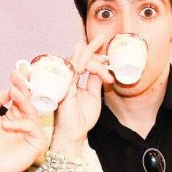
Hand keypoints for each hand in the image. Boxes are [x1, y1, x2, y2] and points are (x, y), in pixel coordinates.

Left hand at [0, 82, 48, 171]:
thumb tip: (4, 89)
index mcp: (15, 115)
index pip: (19, 97)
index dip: (19, 84)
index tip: (16, 72)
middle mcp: (25, 121)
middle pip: (28, 100)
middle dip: (23, 86)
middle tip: (18, 75)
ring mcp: (32, 131)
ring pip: (31, 110)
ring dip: (22, 99)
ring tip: (13, 91)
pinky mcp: (38, 141)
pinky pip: (32, 126)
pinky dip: (19, 123)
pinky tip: (6, 125)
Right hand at [50, 34, 113, 151]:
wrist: (74, 134)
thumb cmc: (81, 118)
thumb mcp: (93, 96)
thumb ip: (95, 82)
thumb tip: (101, 69)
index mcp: (73, 81)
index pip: (83, 64)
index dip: (95, 58)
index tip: (107, 59)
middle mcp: (67, 80)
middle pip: (77, 58)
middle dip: (90, 47)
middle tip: (101, 36)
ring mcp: (64, 83)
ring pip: (75, 62)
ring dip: (88, 52)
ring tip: (99, 42)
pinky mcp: (64, 88)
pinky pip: (71, 71)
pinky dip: (81, 63)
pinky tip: (90, 60)